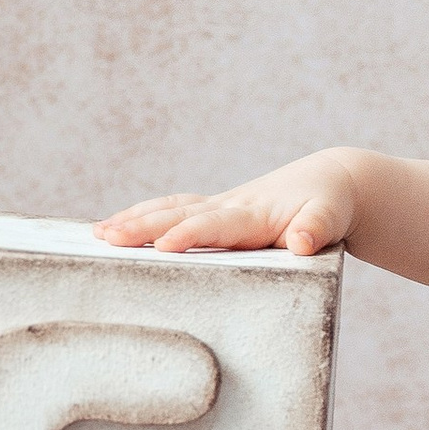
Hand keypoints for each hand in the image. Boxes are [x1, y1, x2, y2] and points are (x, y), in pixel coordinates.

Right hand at [98, 151, 359, 257]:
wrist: (329, 182)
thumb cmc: (329, 206)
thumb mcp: (330, 218)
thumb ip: (316, 229)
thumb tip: (302, 243)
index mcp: (254, 214)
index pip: (216, 225)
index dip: (189, 234)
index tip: (162, 247)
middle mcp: (229, 206)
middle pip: (178, 214)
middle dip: (142, 226)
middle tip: (106, 237)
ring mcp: (218, 206)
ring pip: (168, 209)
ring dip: (133, 219)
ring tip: (98, 234)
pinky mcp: (213, 211)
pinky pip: (171, 211)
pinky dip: (141, 216)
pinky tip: (114, 229)